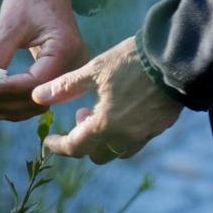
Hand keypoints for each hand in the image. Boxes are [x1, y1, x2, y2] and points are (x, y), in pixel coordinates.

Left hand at [0, 0, 89, 119]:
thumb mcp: (10, 24)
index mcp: (64, 48)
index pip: (34, 82)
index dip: (4, 91)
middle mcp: (74, 64)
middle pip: (38, 97)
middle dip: (4, 103)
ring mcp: (71, 70)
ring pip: (40, 102)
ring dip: (10, 107)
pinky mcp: (63, 72)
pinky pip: (42, 94)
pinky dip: (20, 101)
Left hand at [35, 36, 185, 162]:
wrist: (175, 58)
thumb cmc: (130, 61)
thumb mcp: (94, 70)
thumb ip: (65, 87)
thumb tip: (37, 96)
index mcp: (105, 125)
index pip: (75, 147)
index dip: (58, 146)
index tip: (48, 141)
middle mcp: (125, 137)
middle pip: (97, 154)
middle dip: (84, 140)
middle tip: (81, 114)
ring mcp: (145, 134)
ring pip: (118, 150)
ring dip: (105, 138)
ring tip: (102, 110)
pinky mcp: (160, 127)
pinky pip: (136, 140)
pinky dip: (123, 132)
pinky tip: (123, 110)